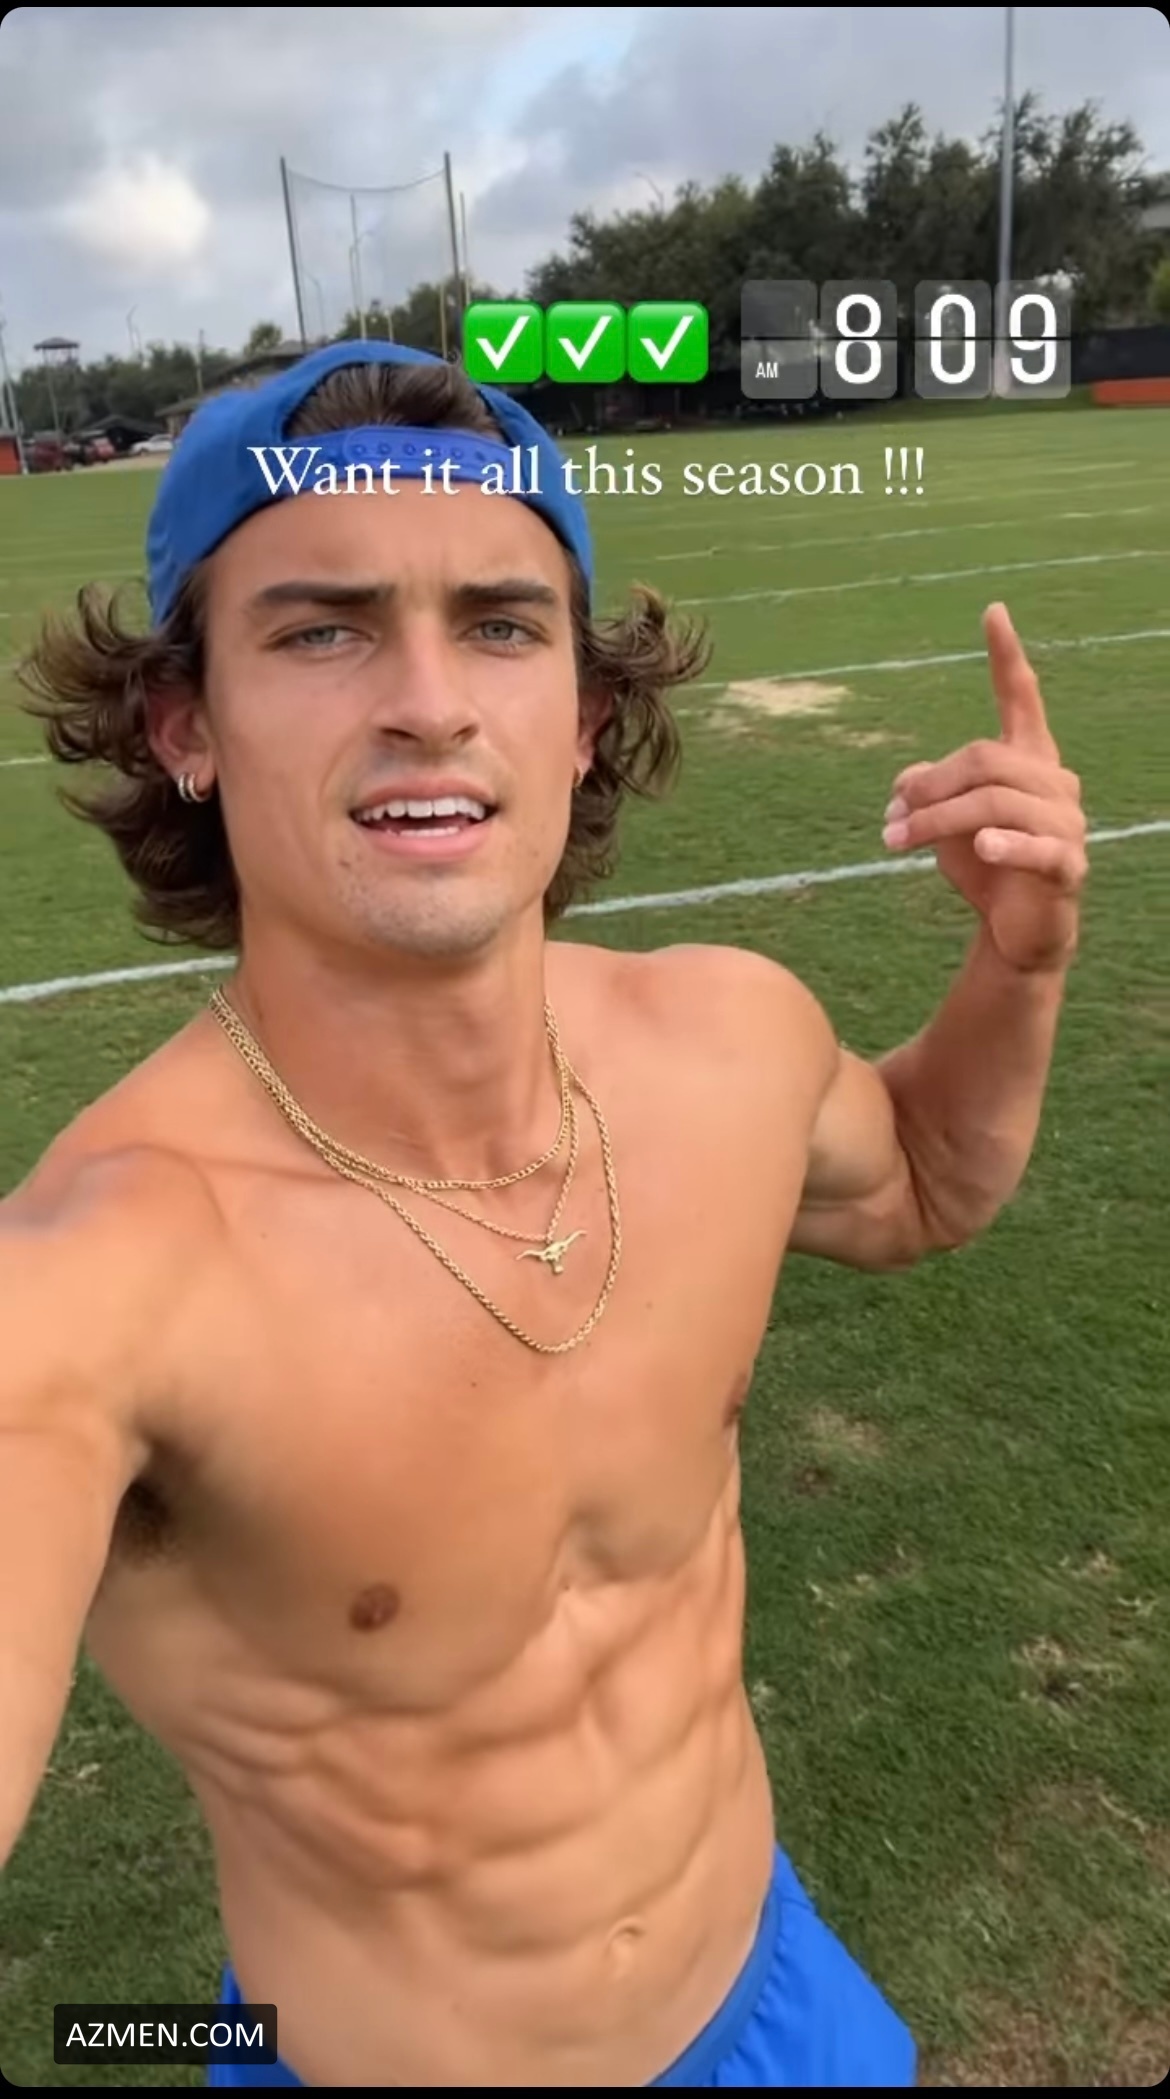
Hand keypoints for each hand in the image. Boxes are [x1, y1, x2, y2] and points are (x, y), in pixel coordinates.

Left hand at [881, 603, 1086, 972]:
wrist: (1017, 929)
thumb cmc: (984, 865)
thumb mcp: (945, 820)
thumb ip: (928, 789)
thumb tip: (903, 786)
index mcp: (1029, 759)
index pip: (1021, 698)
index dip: (1006, 656)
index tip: (993, 612)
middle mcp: (1055, 782)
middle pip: (985, 759)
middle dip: (930, 785)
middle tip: (891, 817)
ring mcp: (1067, 823)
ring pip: (995, 803)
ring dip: (937, 821)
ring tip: (899, 842)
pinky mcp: (1068, 866)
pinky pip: (1039, 847)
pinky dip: (1007, 845)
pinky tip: (982, 847)